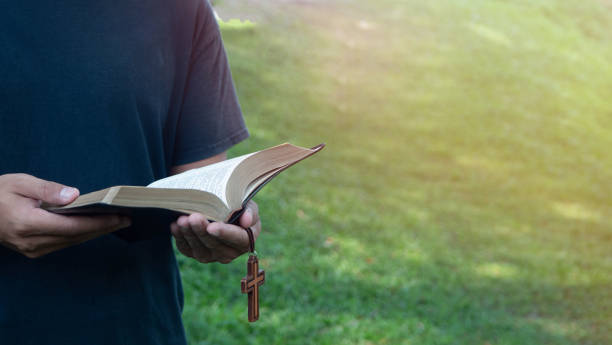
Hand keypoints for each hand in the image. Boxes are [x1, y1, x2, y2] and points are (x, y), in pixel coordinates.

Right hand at [0, 173, 131, 257]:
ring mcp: (31, 249)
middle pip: (76, 236)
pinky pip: (63, 243)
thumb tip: (75, 196)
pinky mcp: (33, 251)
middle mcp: (30, 241)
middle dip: (103, 227)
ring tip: (117, 222)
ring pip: (71, 242)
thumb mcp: (20, 183)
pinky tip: (96, 227)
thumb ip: (48, 189)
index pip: (72, 226)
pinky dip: (82, 235)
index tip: (119, 216)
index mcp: (27, 223)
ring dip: (95, 232)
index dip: (98, 222)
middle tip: (127, 218)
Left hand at [171, 201, 260, 263]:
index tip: (212, 227)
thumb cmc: (238, 206)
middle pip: (215, 244)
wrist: (222, 208)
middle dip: (202, 231)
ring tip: (182, 220)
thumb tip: (247, 221)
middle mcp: (230, 253)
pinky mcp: (196, 254)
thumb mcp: (249, 205)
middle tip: (193, 217)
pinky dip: (180, 238)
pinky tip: (175, 226)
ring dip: (190, 234)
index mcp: (246, 240)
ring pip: (199, 249)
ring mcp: (212, 256)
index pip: (237, 239)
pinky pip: (187, 249)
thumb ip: (251, 212)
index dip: (225, 233)